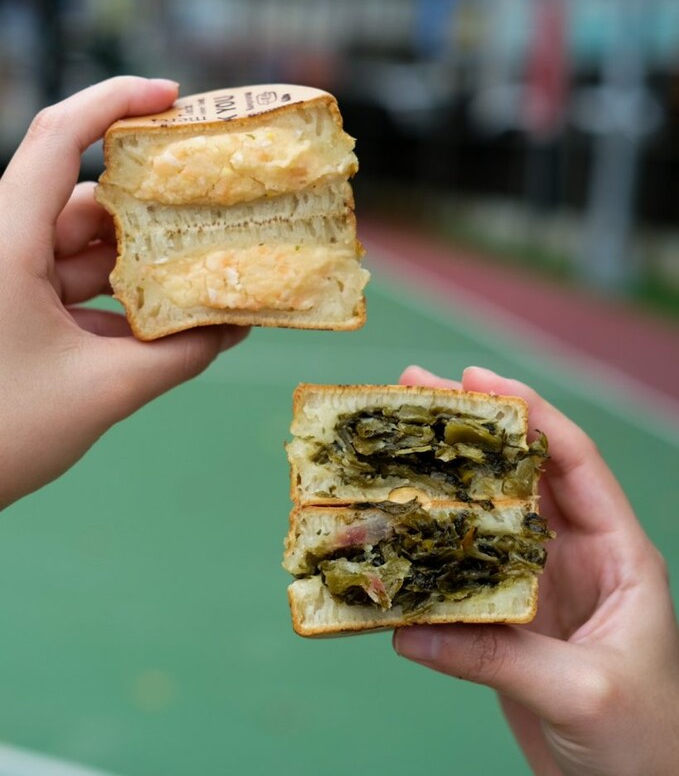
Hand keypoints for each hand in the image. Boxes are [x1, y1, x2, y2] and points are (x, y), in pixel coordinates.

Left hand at [0, 77, 248, 507]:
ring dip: (141, 266)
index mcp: (5, 244)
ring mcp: (7, 281)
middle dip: (152, 210)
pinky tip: (166, 320)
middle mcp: (3, 249)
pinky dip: (117, 302)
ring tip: (203, 275)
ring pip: (83, 251)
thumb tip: (239, 325)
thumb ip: (180, 357)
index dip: (113, 102)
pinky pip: (73, 288)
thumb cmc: (0, 435)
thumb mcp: (103, 392)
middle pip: (84, 201)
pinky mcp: (13, 312)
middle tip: (217, 213)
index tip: (172, 97)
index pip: (56, 139)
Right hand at [393, 365, 678, 775]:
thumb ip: (501, 657)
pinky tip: (399, 529)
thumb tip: (410, 631)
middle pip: (522, 472)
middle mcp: (577, 553)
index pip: (573, 461)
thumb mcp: (581, 692)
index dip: (528, 413)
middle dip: (474, 427)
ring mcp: (541, 580)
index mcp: (618, 552)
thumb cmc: (643, 743)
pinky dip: (433, 545)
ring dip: (448, 477)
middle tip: (417, 389)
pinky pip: (467, 566)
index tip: (476, 379)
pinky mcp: (512, 613)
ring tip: (399, 441)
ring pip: (490, 512)